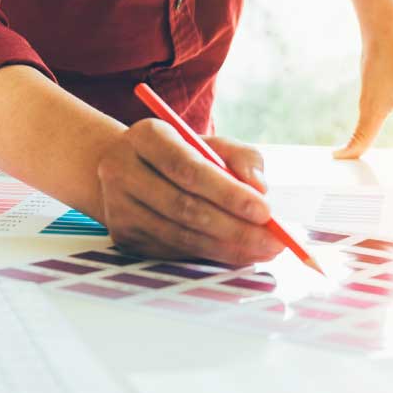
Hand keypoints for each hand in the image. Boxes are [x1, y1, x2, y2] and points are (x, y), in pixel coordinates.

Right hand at [95, 119, 285, 264]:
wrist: (120, 167)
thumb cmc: (177, 153)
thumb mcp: (207, 142)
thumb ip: (241, 158)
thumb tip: (260, 189)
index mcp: (146, 136)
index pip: (189, 169)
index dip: (228, 193)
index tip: (265, 211)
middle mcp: (122, 171)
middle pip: (184, 207)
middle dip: (235, 228)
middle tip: (273, 240)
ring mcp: (119, 207)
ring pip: (180, 236)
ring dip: (227, 248)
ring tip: (263, 249)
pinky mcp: (123, 236)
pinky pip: (174, 251)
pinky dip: (210, 255)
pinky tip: (238, 253)